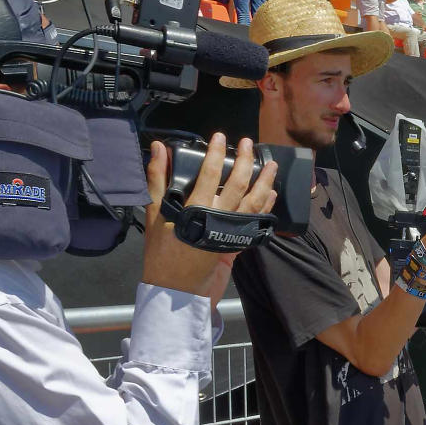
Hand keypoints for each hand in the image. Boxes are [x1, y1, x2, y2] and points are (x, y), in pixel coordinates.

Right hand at [141, 135, 278, 296]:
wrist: (176, 287)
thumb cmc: (161, 250)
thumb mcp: (153, 213)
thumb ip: (158, 179)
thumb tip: (161, 148)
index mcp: (195, 209)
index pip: (210, 175)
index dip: (217, 154)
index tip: (221, 137)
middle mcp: (218, 218)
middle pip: (239, 185)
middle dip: (246, 162)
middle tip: (249, 143)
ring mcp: (232, 231)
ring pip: (255, 202)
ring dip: (266, 181)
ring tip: (272, 165)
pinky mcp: (240, 242)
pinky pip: (258, 221)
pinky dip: (267, 205)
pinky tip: (272, 192)